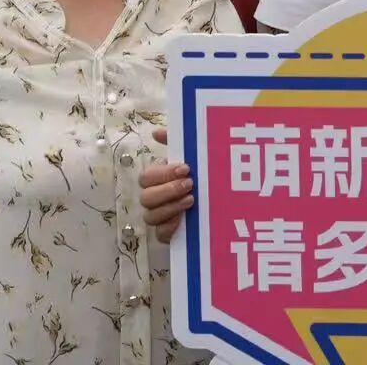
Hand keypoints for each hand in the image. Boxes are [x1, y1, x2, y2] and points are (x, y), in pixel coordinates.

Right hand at [142, 128, 193, 242]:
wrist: (220, 205)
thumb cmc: (200, 176)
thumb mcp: (192, 157)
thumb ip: (175, 142)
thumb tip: (156, 132)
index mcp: (157, 179)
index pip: (147, 176)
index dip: (164, 173)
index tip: (186, 168)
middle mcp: (154, 199)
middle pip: (146, 197)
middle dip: (168, 190)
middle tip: (190, 184)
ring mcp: (159, 218)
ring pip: (150, 216)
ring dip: (170, 207)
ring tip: (191, 200)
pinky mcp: (166, 235)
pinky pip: (159, 234)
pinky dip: (169, 227)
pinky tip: (182, 220)